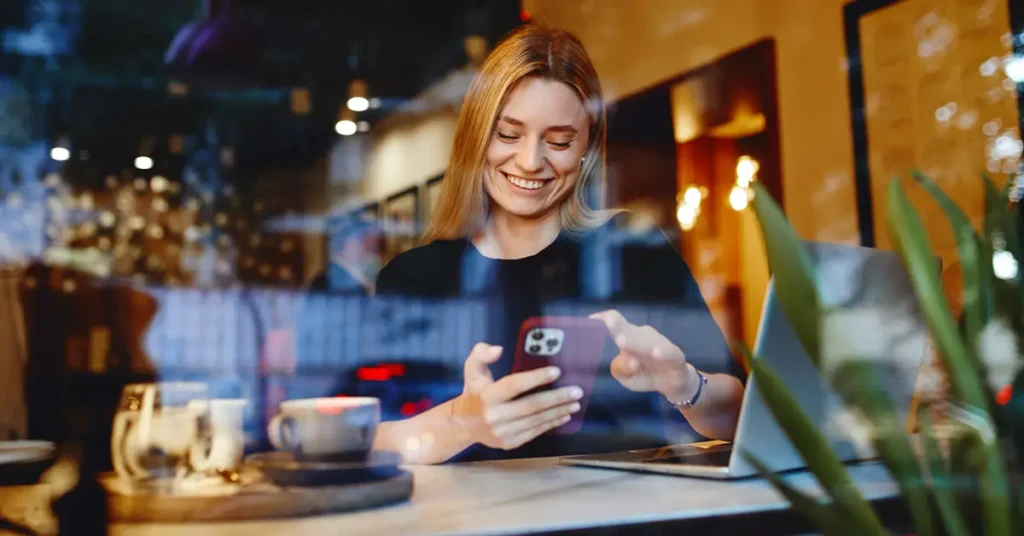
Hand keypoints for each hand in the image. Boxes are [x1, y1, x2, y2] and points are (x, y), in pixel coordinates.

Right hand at [450, 343, 583, 449]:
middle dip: (557, 398)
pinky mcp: (509, 442)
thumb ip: (482, 354)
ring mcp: (502, 431)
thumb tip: (499, 349)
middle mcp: (495, 415)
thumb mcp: (472, 369)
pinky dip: (551, 424)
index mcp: (487, 395)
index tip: (556, 371)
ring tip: (575, 403)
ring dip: (558, 411)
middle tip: (576, 391)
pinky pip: (535, 432)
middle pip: (532, 406)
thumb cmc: (474, 393)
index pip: (515, 385)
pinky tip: (563, 416)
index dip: (536, 378)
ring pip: (536, 420)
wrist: (463, 424)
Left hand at [590, 310, 692, 400]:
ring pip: (647, 341)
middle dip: (616, 328)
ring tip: (621, 342)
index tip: (588, 321)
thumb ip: (621, 369)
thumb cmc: (644, 375)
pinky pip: (670, 352)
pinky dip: (663, 352)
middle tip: (604, 324)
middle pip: (628, 329)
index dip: (602, 319)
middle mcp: (643, 336)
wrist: (672, 382)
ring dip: (635, 342)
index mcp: (628, 336)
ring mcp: (660, 344)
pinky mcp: (675, 356)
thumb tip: (629, 361)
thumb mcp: (627, 377)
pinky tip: (656, 353)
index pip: (614, 321)